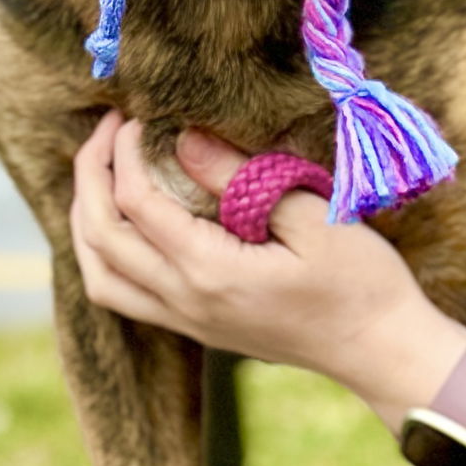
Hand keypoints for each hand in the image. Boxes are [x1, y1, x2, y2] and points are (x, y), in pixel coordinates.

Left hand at [69, 112, 465, 428]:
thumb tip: (185, 139)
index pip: (136, 204)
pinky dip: (106, 253)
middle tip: (109, 130)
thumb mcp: (313, 218)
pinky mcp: (197, 326)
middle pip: (100, 240)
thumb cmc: (360, 281)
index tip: (140, 116)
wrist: (379, 348)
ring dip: (86, 222)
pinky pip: (123, 294)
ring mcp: (188, 321)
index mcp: (210, 273)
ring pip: (100, 277)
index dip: (125, 152)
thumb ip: (242, 179)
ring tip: (101, 174)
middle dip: (90, 178)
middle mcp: (185, 303)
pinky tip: (127, 221)